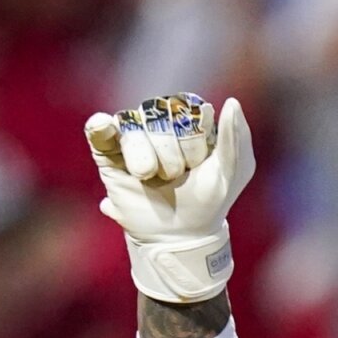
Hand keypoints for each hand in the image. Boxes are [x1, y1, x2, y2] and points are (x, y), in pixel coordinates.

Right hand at [84, 93, 256, 302]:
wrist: (181, 235)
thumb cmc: (209, 201)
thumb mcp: (234, 171)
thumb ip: (236, 136)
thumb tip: (230, 101)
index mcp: (188, 120)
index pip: (187, 109)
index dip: (194, 141)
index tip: (199, 165)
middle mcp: (159, 122)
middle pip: (160, 116)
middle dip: (171, 154)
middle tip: (177, 177)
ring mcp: (132, 137)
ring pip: (134, 127)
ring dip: (145, 157)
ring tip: (151, 177)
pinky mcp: (108, 154)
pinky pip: (101, 130)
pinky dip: (101, 127)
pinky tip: (105, 126)